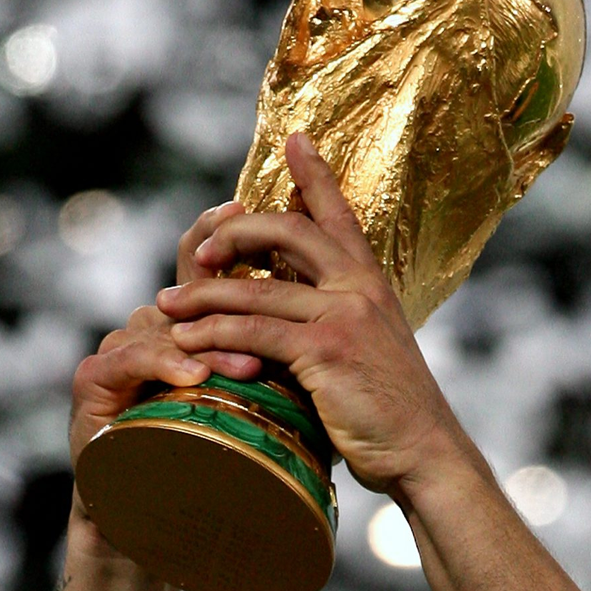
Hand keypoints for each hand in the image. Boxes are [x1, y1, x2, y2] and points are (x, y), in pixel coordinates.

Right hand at [68, 205, 262, 519]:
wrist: (146, 518)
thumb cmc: (209, 459)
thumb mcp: (258, 405)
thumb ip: (282, 363)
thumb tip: (347, 339)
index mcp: (193, 323)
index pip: (209, 265)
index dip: (225, 232)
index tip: (251, 206)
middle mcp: (155, 325)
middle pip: (185, 285)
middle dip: (217, 271)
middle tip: (252, 269)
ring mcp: (121, 350)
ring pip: (167, 327)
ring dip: (211, 342)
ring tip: (249, 364)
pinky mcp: (94, 382)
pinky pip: (130, 362)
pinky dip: (164, 366)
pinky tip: (191, 378)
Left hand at [154, 133, 471, 498]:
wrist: (423, 451)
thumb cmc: (392, 410)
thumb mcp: (370, 349)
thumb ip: (337, 321)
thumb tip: (297, 318)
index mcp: (371, 281)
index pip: (338, 214)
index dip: (315, 174)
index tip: (294, 139)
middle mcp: (359, 286)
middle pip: (287, 231)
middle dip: (234, 233)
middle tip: (200, 252)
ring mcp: (344, 315)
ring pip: (257, 289)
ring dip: (202, 297)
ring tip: (166, 307)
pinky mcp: (327, 350)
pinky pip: (254, 331)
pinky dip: (213, 336)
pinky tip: (186, 342)